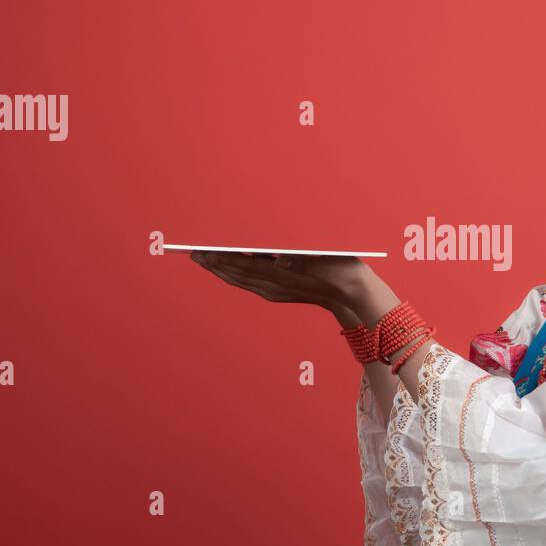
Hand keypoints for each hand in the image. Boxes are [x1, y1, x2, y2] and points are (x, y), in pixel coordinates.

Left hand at [189, 250, 367, 325]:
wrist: (351, 293)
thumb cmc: (339, 268)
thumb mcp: (320, 258)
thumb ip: (296, 257)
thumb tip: (275, 257)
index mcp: (283, 276)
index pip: (244, 265)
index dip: (222, 259)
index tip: (203, 251)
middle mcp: (274, 287)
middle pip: (237, 274)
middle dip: (214, 264)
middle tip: (193, 254)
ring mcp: (275, 292)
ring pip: (240, 281)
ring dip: (220, 271)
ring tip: (203, 260)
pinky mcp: (277, 293)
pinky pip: (248, 285)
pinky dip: (233, 276)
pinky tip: (226, 270)